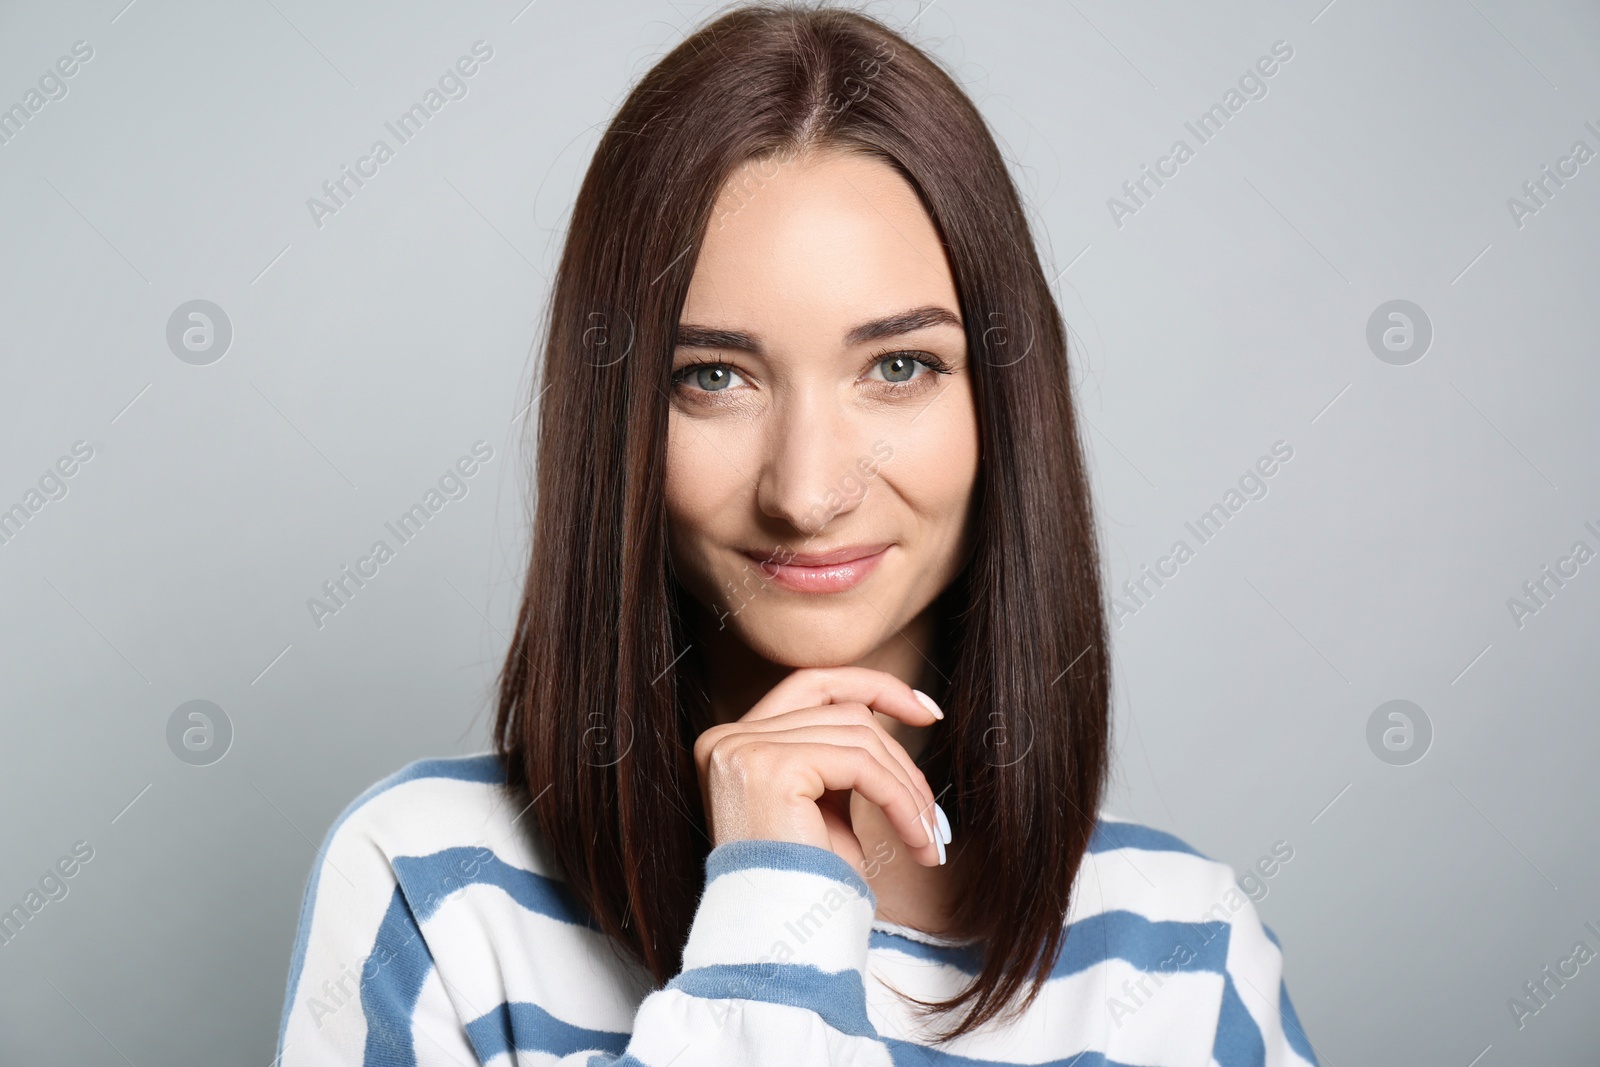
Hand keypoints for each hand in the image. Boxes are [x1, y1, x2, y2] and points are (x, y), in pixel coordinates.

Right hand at [692, 666, 945, 872]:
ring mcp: (744, 748)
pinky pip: (861, 765)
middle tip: (935, 809)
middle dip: (902, 756)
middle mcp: (729, 737)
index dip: (872, 686)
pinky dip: (900, 800)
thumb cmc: (801, 884)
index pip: (812, 684)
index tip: (925, 711)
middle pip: (844, 711)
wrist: (777, 939)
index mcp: (733, 741)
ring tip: (927, 837)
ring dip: (907, 788)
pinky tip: (917, 840)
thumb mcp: (822, 807)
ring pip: (860, 735)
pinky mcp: (771, 767)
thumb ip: (840, 757)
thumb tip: (893, 718)